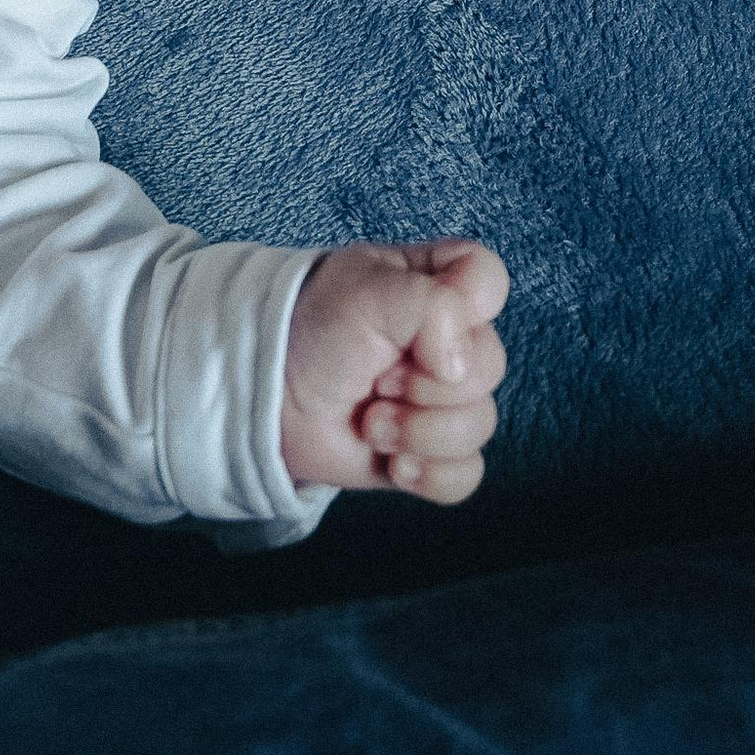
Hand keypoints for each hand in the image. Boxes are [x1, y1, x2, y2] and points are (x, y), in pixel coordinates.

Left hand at [279, 240, 509, 503]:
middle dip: (428, 384)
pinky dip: (430, 474)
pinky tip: (394, 464)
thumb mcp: (367, 292)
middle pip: (490, 365)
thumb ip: (433, 306)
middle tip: (378, 378)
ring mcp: (440, 400)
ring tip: (371, 421)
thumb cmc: (311, 330)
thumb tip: (460, 367)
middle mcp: (445, 341)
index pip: (488, 280)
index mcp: (433, 284)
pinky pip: (466, 473)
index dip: (464, 306)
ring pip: (481, 425)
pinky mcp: (429, 452)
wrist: (264, 399)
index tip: (413, 318)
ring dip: (420, 432)